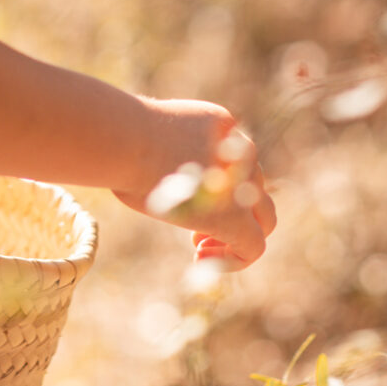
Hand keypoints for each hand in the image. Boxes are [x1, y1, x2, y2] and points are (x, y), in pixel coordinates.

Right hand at [110, 98, 275, 270]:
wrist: (125, 140)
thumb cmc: (122, 136)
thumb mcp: (154, 134)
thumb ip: (173, 152)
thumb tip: (153, 165)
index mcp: (222, 126)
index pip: (238, 159)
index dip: (221, 185)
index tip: (192, 200)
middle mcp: (240, 152)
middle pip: (256, 188)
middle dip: (236, 212)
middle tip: (197, 232)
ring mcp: (242, 185)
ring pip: (264, 218)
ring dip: (236, 237)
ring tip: (201, 251)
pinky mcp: (235, 218)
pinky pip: (253, 246)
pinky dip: (235, 259)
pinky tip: (202, 260)